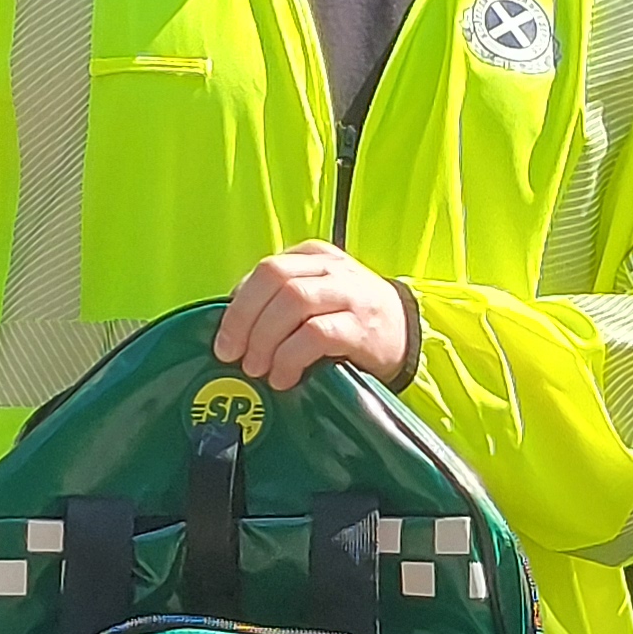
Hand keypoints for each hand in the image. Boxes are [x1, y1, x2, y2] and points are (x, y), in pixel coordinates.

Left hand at [215, 245, 412, 391]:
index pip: (267, 269)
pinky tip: (285, 376)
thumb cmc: (350, 319)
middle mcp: (333, 269)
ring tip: (258, 368)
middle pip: (275, 280)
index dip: (239, 305)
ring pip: (292, 302)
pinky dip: (291, 358)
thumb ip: (278, 299)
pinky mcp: (361, 328)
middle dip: (245, 321)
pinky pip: (316, 335)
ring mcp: (350, 296)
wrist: (407, 335)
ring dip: (265, 339)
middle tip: (234, 356)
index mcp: (316, 256)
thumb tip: (234, 325)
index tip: (225, 339)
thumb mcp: (317, 295)